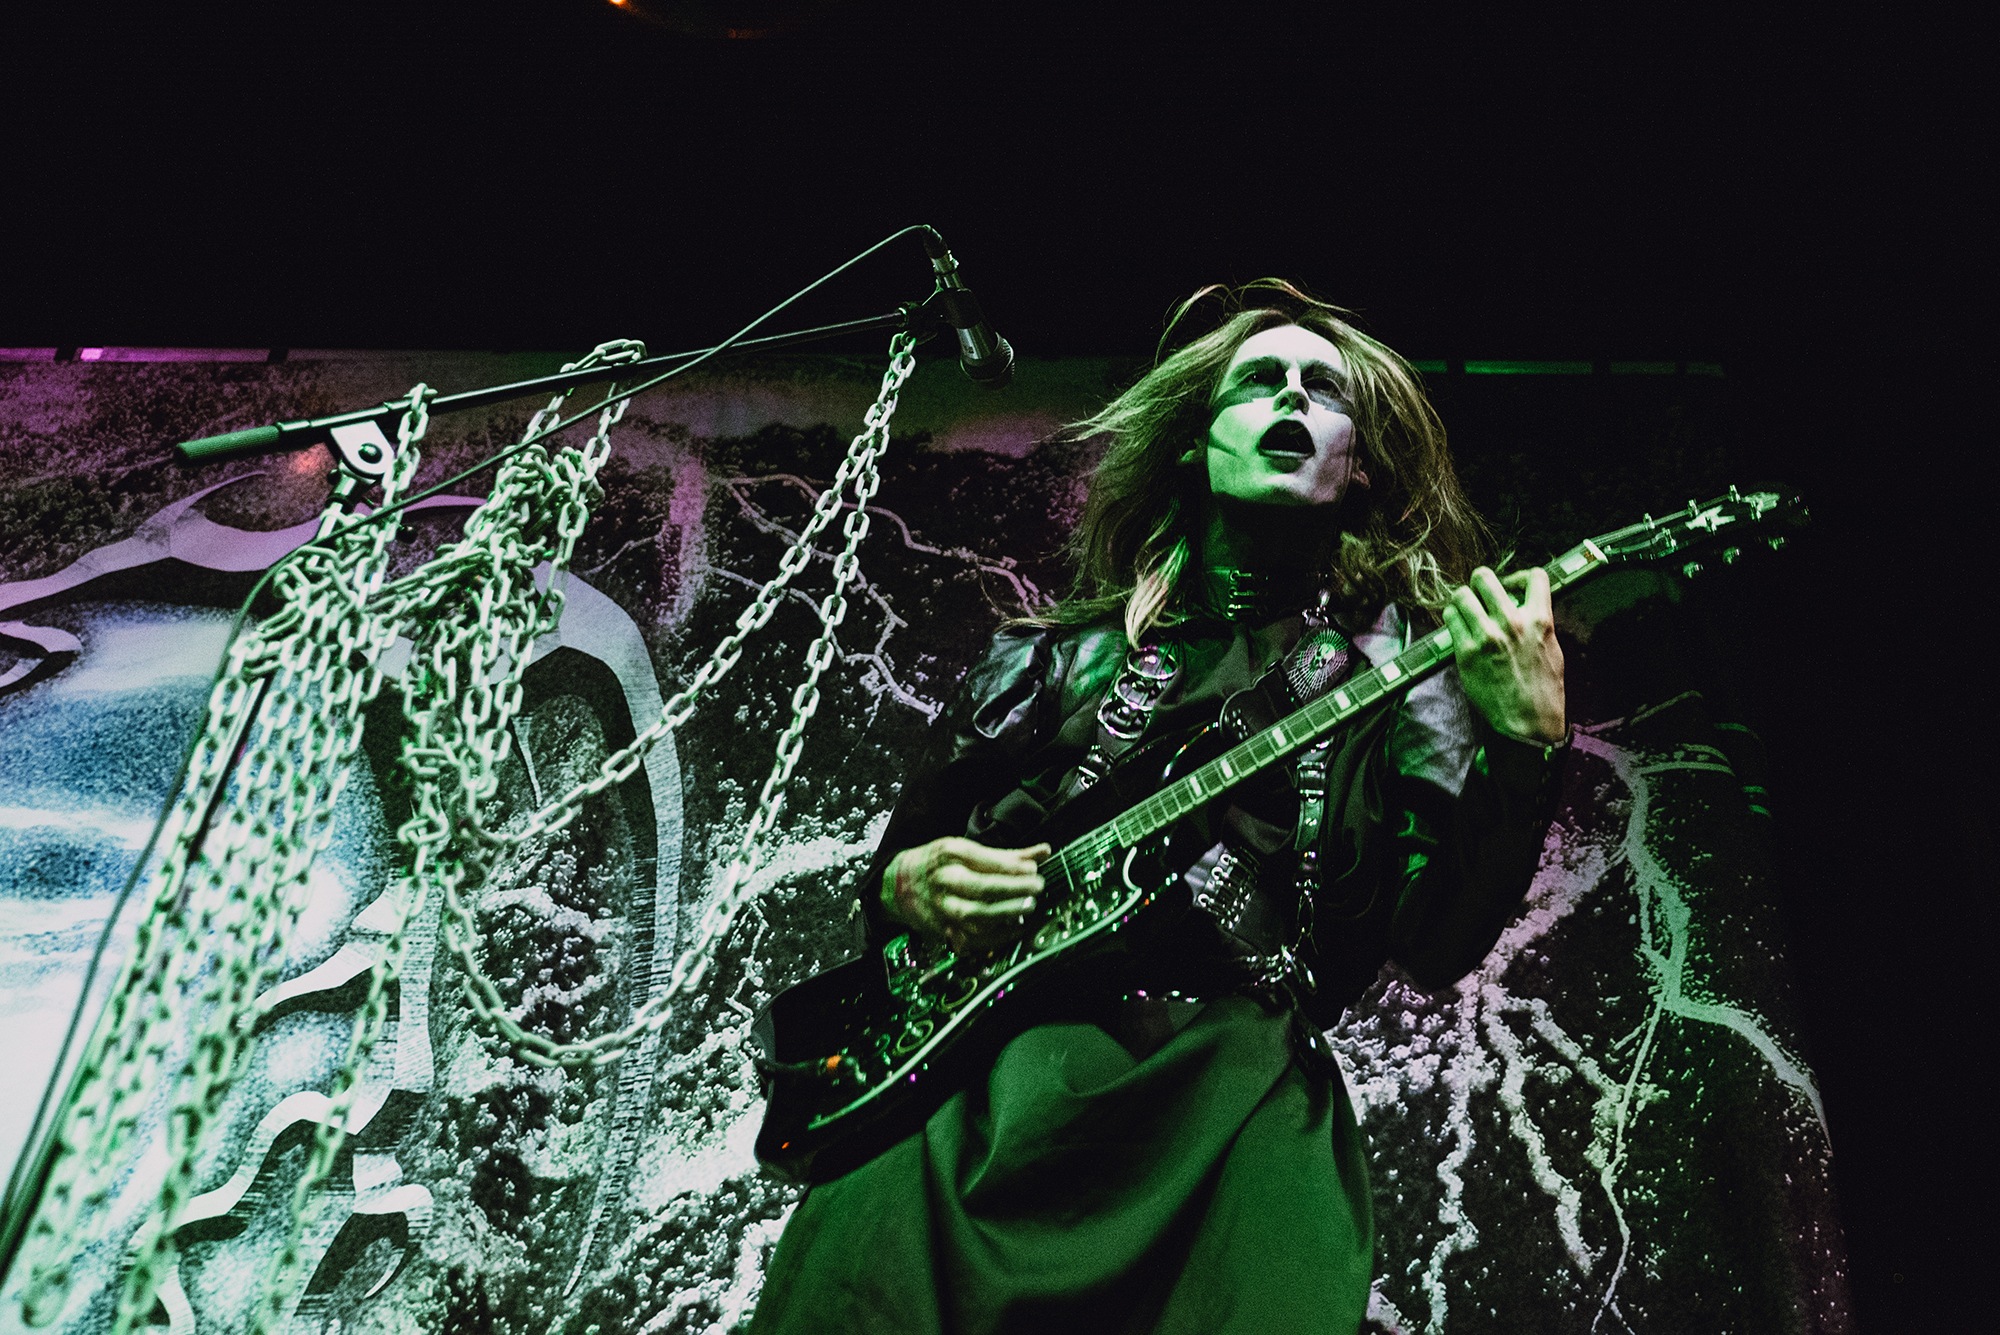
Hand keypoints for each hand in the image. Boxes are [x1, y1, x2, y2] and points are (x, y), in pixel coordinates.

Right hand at [880, 837, 1048, 952]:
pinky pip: (972, 939)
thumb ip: (1006, 855)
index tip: (1033, 869)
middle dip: (1011, 890)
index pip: (984, 861)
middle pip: (980, 889)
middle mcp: (944, 882)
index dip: (1011, 867)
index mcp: (949, 855)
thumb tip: (1044, 852)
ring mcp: (942, 909)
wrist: (897, 886)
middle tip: (1036, 888)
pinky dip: (996, 937)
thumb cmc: (937, 864)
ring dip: (1005, 914)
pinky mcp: (943, 930)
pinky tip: (1014, 927)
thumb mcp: (964, 849)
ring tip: (1027, 908)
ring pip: (975, 917)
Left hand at [1442, 567, 1566, 745]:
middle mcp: (1511, 622)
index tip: (1514, 586)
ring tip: (1468, 611)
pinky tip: (1461, 628)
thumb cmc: (1543, 690)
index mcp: (1539, 619)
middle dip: (1482, 583)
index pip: (1534, 576)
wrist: (1528, 723)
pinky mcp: (1465, 652)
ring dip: (1463, 601)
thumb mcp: (1552, 648)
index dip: (1521, 577)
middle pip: (1484, 577)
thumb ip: (1538, 621)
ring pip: (1461, 595)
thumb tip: (1524, 604)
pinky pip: (1450, 620)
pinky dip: (1453, 620)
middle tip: (1482, 594)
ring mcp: (1485, 636)